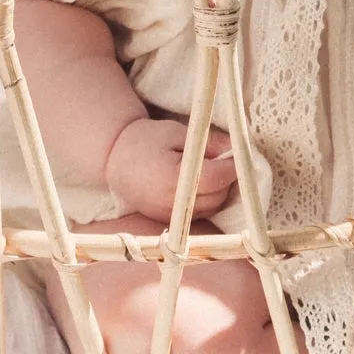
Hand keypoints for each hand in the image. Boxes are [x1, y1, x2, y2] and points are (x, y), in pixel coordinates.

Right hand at [101, 118, 236, 222]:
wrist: (114, 159)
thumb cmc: (145, 140)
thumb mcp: (176, 132)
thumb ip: (206, 141)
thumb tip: (234, 146)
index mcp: (172, 178)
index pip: (215, 178)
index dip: (232, 166)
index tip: (239, 153)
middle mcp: (170, 203)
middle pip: (216, 197)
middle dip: (228, 179)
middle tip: (228, 159)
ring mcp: (168, 216)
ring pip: (210, 208)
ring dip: (220, 192)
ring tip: (215, 170)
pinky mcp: (167, 221)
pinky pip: (198, 214)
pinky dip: (207, 201)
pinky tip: (202, 184)